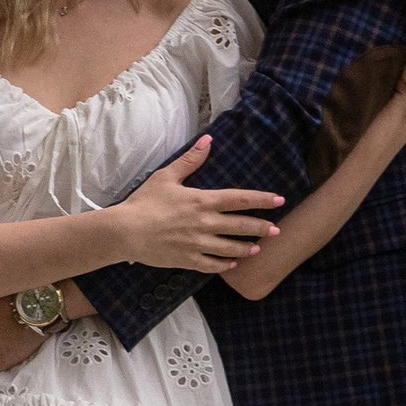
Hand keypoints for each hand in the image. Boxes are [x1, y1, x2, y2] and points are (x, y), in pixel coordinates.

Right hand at [110, 134, 285, 272]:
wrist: (125, 231)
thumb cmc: (144, 202)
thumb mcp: (167, 176)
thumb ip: (190, 160)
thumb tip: (207, 140)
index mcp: (202, 201)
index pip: (240, 199)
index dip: (262, 200)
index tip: (279, 201)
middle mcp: (205, 224)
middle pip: (241, 226)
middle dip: (262, 228)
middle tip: (276, 230)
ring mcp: (198, 244)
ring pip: (231, 249)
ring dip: (247, 248)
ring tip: (257, 249)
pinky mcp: (188, 260)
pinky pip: (212, 265)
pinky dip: (225, 265)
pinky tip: (232, 264)